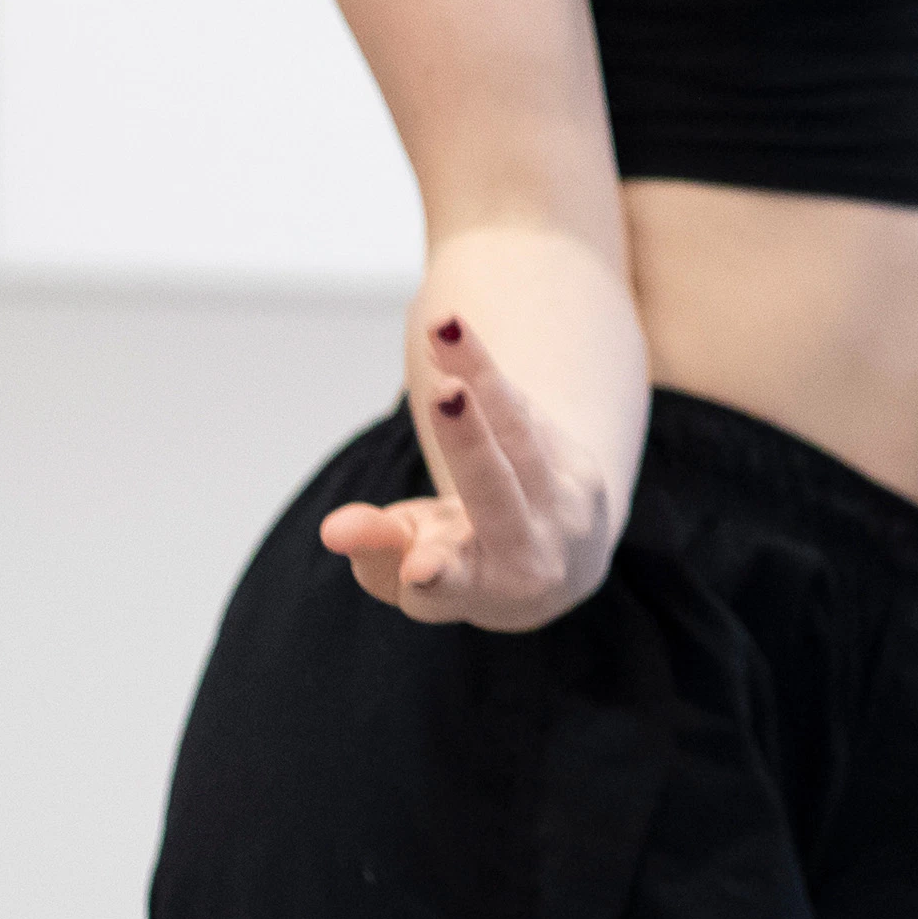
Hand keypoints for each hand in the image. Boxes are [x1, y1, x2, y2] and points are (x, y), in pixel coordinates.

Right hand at [320, 312, 623, 631]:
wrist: (560, 567)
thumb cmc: (462, 570)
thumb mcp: (408, 573)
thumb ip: (374, 549)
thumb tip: (335, 528)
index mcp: (478, 593)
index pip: (453, 585)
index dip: (434, 575)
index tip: (420, 568)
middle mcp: (531, 554)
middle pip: (496, 492)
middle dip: (468, 442)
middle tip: (445, 394)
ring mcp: (565, 508)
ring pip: (520, 432)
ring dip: (480, 372)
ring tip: (443, 325)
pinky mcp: (582, 465)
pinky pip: (526, 411)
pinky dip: (487, 373)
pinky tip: (451, 336)